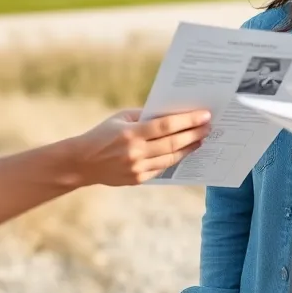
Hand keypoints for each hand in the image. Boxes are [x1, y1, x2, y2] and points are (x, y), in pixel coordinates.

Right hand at [65, 108, 211, 186]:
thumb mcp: (121, 118)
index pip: (166, 126)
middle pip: (173, 143)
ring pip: (171, 158)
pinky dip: (175, 159)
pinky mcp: (138, 180)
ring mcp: (137, 169)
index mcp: (131, 133)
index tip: (205, 115)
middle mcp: (135, 152)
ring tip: (201, 139)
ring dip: (189, 148)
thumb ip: (145, 115)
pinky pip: (162, 169)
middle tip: (209, 127)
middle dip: (194, 134)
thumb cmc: (103, 134)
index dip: (188, 120)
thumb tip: (173, 112)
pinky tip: (185, 152)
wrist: (82, 162)